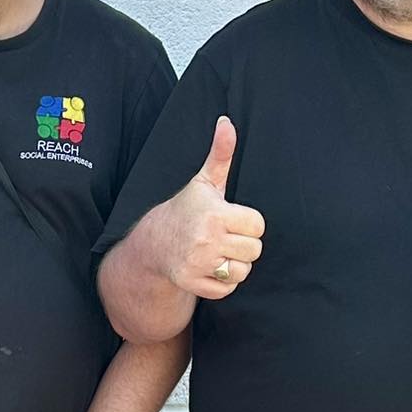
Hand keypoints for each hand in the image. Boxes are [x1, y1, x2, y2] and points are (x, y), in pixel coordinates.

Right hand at [145, 117, 264, 299]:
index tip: (231, 220)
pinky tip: (210, 267)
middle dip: (243, 245)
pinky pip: (228, 288)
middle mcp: (205, 239)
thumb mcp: (203, 182)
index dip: (248, 223)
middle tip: (224, 237)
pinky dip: (223, 282)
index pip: (257, 225)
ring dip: (234, 264)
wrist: (153, 243)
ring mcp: (198, 264)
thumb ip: (221, 154)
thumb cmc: (186, 210)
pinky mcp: (193, 283)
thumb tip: (227, 122)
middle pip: (254, 249)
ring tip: (218, 253)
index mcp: (214, 213)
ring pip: (243, 270)